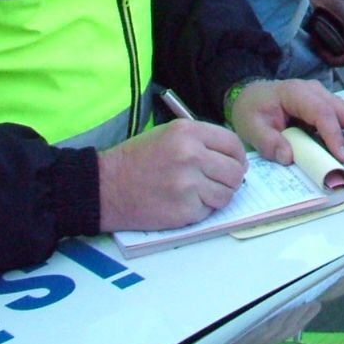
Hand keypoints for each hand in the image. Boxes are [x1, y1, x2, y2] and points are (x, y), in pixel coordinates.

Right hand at [97, 120, 246, 232]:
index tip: (234, 164)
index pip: (233, 144)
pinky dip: (202, 210)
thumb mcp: (168, 134)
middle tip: (220, 182)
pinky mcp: (183, 210)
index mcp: (188, 132)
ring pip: (226, 194)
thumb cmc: (137, 159)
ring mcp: (188, 184)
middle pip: (235, 171)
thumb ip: (201, 141)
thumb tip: (233, 157)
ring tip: (201, 194)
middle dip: (232, 179)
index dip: (238, 156)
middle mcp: (191, 155)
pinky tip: (185, 203)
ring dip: (218, 196)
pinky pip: (209, 211)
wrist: (105, 187)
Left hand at [229, 79, 343, 164]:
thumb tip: (288, 156)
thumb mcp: (251, 126)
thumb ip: (267, 141)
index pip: (321, 112)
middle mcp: (317, 92)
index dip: (334, 134)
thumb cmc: (253, 110)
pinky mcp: (331, 106)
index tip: (343, 157)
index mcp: (297, 93)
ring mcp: (326, 97)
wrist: (253, 96)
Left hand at [309, 0, 343, 66]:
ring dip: (334, 47)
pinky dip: (338, 40)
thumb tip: (307, 37)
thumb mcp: (321, 12)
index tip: (318, 48)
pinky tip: (326, 31)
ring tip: (320, 37)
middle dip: (331, 53)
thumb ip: (315, 27)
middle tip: (316, 43)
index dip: (331, 60)